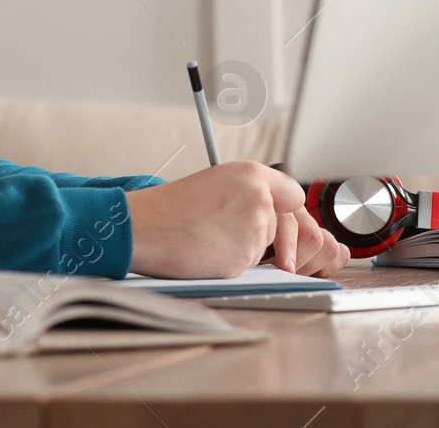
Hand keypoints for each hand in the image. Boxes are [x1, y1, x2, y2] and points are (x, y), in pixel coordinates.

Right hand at [124, 160, 349, 278]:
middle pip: (289, 226)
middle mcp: (258, 196)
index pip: (294, 195)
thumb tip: (276, 216)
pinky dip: (235, 265)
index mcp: (251, 173)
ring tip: (212, 239)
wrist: (144, 226)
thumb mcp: (216, 184)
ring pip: (269, 247)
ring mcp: (255, 227)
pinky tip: (210, 253)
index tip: (287, 223)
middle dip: (278, 240)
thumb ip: (250, 194)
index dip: (289, 213)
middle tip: (262, 249)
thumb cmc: (170, 209)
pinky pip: (252, 266)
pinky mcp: (245, 255)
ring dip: (248, 250)